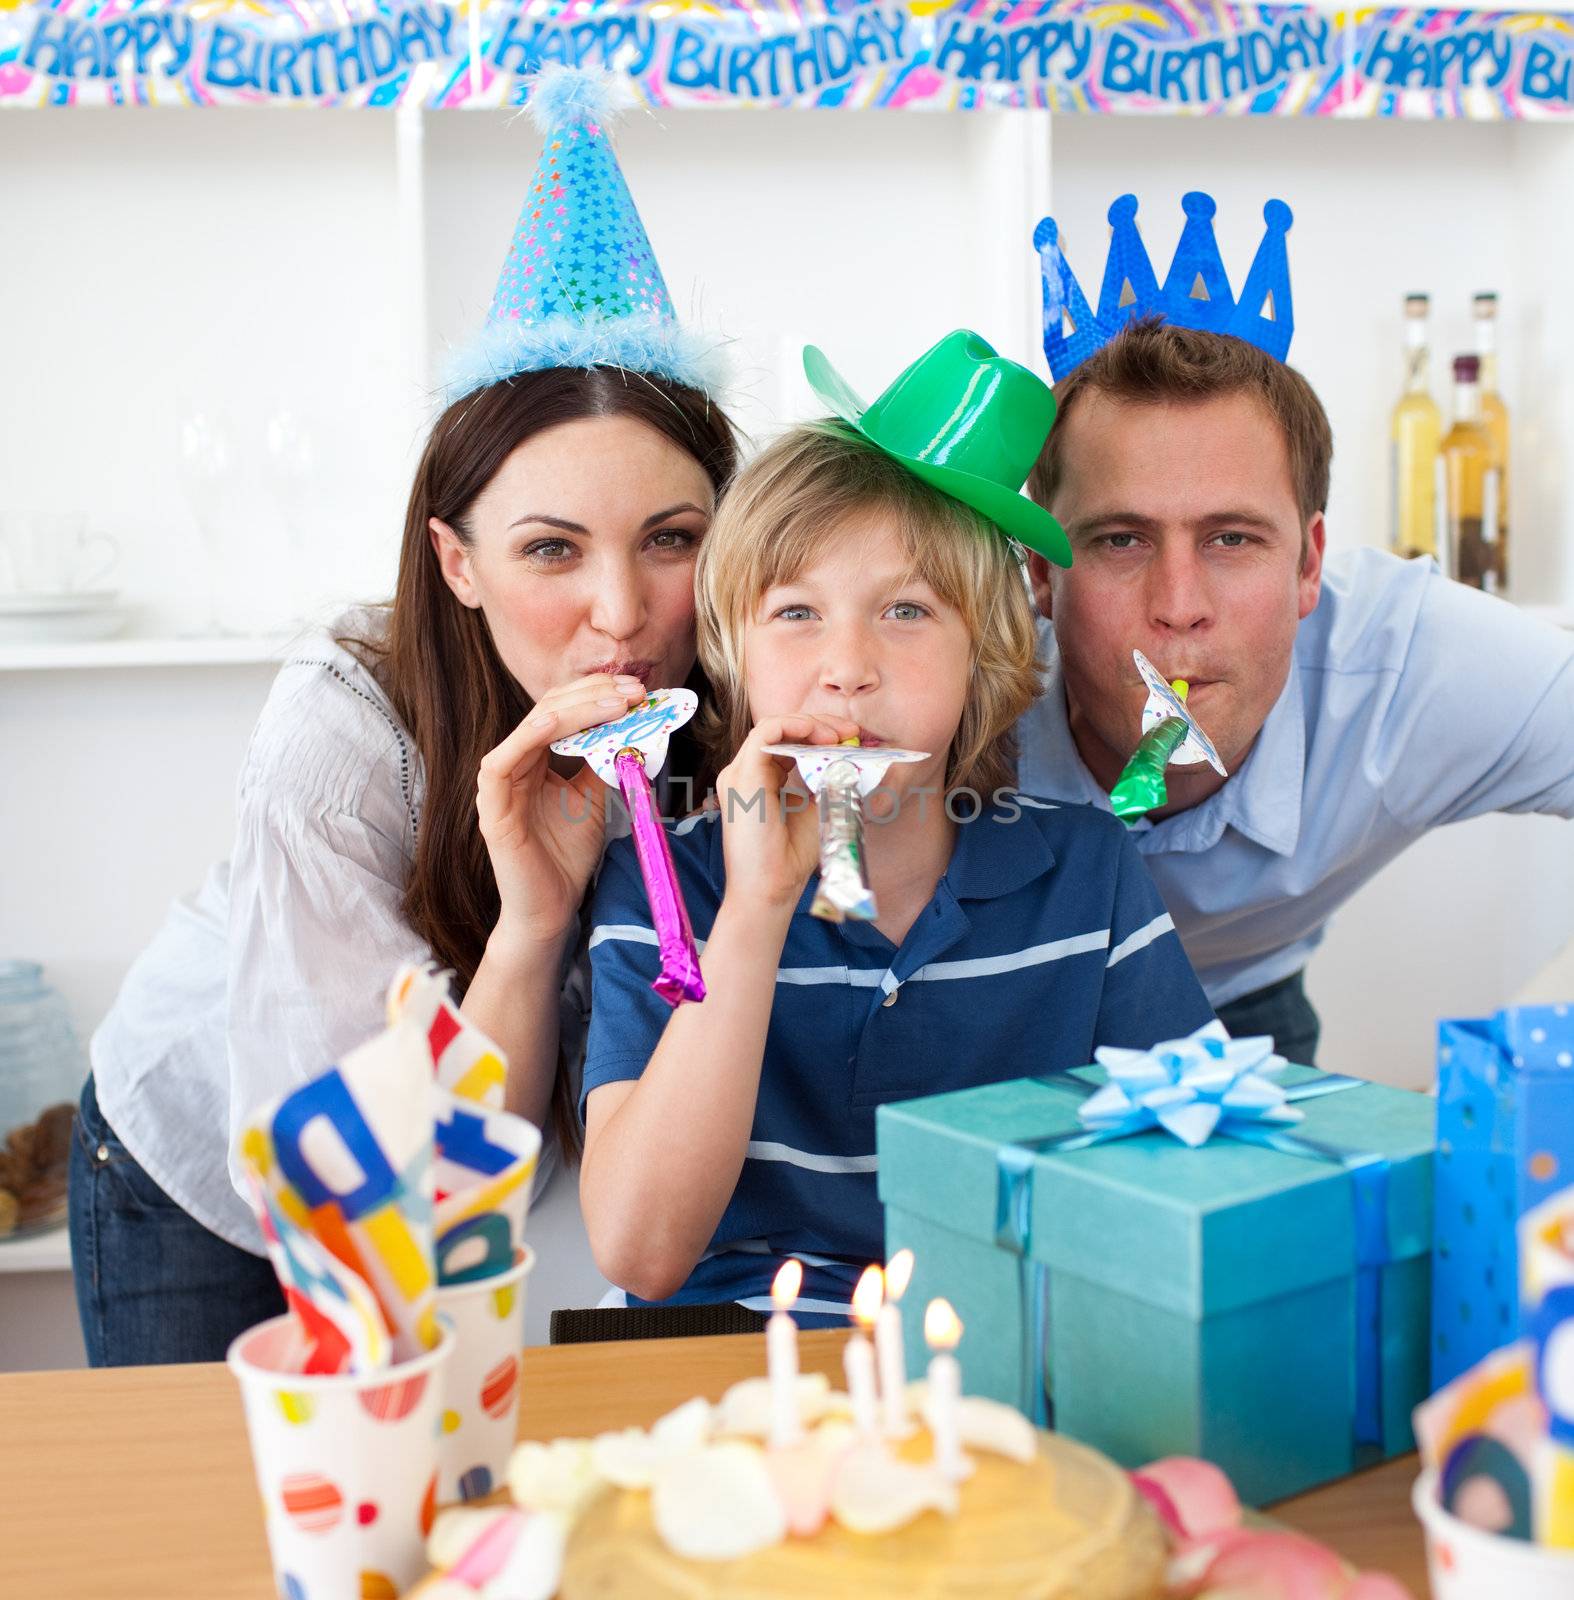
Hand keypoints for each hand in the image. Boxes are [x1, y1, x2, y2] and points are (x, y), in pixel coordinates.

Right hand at [476, 673, 648, 951]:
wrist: (552, 908)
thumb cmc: (568, 856)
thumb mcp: (595, 798)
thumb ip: (604, 761)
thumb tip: (635, 725)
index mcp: (535, 757)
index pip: (563, 709)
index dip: (598, 694)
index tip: (640, 691)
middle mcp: (514, 762)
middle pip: (549, 708)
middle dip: (595, 694)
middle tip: (635, 691)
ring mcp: (499, 783)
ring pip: (532, 726)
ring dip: (577, 709)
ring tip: (618, 703)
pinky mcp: (491, 807)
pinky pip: (503, 761)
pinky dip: (530, 737)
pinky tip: (557, 724)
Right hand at [716, 713, 859, 914]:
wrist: (771, 888)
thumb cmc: (791, 857)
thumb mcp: (817, 809)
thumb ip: (826, 783)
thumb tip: (852, 760)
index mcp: (759, 781)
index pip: (786, 742)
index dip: (818, 734)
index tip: (850, 739)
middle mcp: (745, 774)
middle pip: (781, 731)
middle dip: (819, 725)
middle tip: (850, 731)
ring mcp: (739, 773)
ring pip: (773, 727)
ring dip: (810, 725)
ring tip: (839, 735)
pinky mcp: (742, 777)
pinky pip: (766, 733)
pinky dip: (794, 725)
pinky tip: (819, 735)